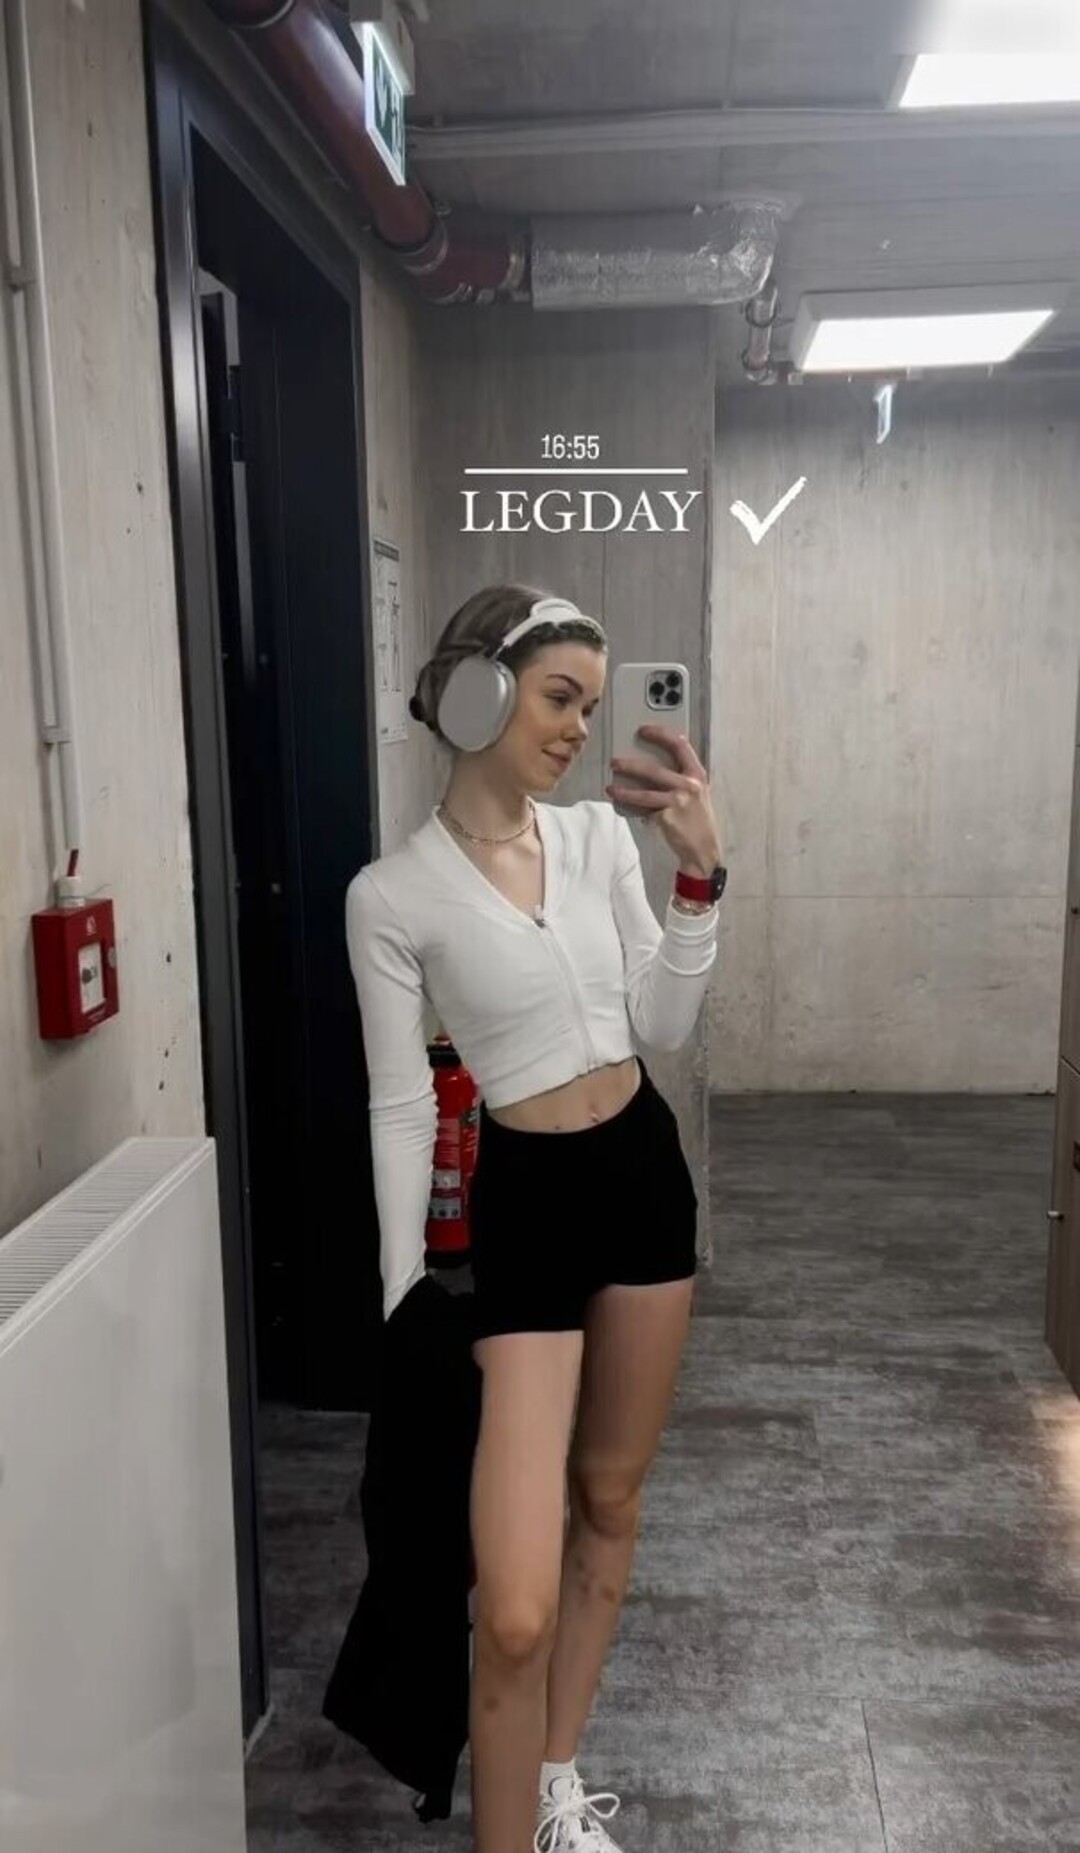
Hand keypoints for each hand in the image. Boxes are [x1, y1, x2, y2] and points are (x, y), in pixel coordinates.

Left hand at [605, 725, 723, 873]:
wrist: (703, 848)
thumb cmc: (697, 819)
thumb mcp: (696, 792)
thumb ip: (680, 777)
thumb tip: (649, 766)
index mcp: (697, 774)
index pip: (679, 745)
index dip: (660, 734)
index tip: (643, 730)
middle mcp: (689, 785)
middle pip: (654, 769)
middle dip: (630, 765)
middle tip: (614, 762)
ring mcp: (678, 802)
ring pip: (644, 792)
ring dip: (623, 790)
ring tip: (610, 788)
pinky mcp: (667, 818)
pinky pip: (643, 810)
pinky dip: (632, 807)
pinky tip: (622, 806)